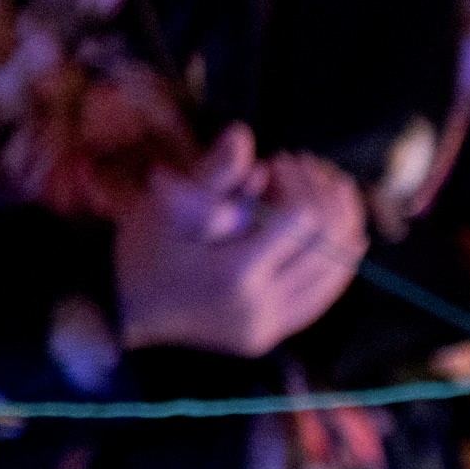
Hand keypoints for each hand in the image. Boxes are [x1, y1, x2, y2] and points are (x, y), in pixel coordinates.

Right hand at [113, 129, 368, 354]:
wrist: (126, 308)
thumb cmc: (146, 248)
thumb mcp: (168, 204)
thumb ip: (212, 173)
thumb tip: (243, 134)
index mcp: (234, 273)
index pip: (303, 219)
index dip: (299, 182)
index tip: (279, 160)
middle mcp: (259, 306)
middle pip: (328, 245)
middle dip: (327, 198)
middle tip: (312, 170)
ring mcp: (270, 326)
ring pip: (335, 272)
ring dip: (343, 227)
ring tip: (330, 191)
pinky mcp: (273, 334)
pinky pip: (323, 296)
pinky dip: (336, 261)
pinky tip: (341, 232)